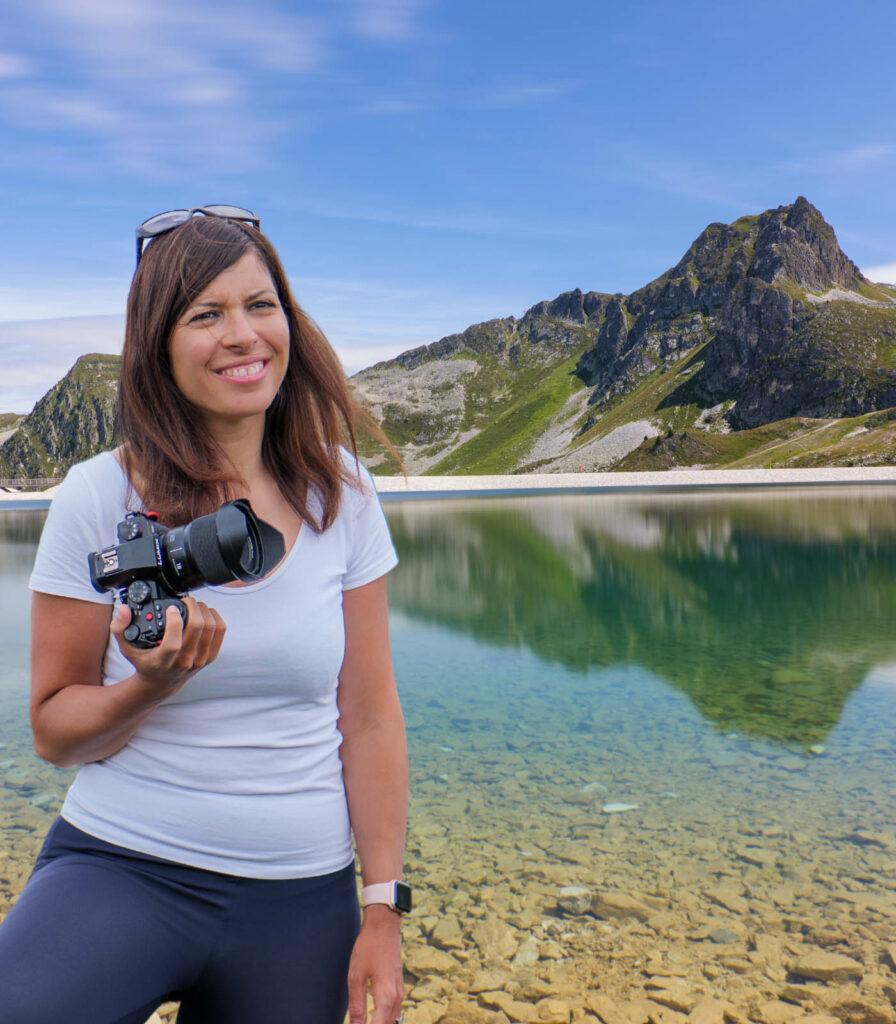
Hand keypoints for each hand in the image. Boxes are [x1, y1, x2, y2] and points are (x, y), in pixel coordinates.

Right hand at [110, 595, 225, 697]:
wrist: (161, 683)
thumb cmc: (145, 662)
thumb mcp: (127, 648)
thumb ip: (120, 628)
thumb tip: (123, 610)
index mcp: (163, 661)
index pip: (173, 643)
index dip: (175, 622)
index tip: (171, 608)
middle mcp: (184, 661)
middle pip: (197, 628)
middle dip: (193, 607)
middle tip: (185, 600)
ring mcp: (199, 660)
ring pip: (211, 627)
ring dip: (204, 610)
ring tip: (194, 605)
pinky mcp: (209, 656)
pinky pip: (220, 632)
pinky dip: (215, 617)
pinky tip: (205, 613)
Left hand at [347, 906, 403, 1023]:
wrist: (384, 926)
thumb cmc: (368, 948)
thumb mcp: (356, 976)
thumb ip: (357, 1005)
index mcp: (386, 997)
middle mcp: (397, 997)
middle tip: (358, 1023)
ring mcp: (399, 991)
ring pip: (392, 1019)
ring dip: (379, 1023)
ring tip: (363, 1021)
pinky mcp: (398, 985)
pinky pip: (393, 1009)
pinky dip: (383, 1017)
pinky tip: (372, 1014)